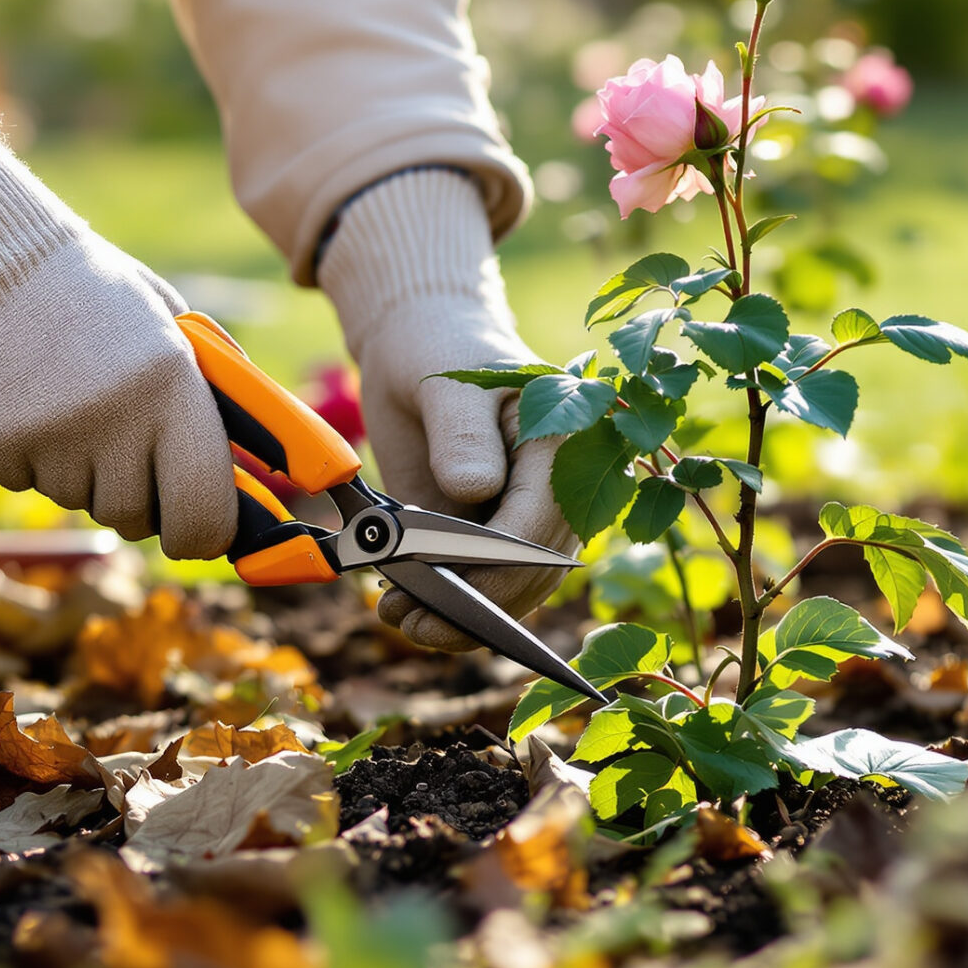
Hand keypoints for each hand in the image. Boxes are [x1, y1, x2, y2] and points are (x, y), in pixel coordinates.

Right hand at [0, 126, 238, 558]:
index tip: (202, 530)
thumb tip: (256, 471)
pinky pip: (25, 482)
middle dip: (137, 497)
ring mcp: (51, 434)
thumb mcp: (174, 330)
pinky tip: (32, 401)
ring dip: (82, 473)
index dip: (205, 534)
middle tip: (127, 447)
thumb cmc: (101, 298)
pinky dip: (31, 457)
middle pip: (134, 517)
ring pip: (78, 501)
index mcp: (173, 386)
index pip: (202, 513)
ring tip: (74, 404)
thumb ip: (214, 397)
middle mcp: (115, 418)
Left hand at [318, 170, 578, 649]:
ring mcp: (534, 513)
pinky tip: (413, 615)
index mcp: (565, 439)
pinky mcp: (504, 530)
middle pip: (534, 569)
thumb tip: (476, 490)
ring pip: (517, 589)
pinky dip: (456, 606)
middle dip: (474, 603)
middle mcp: (563, 484)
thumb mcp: (445, 383)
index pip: (540, 522)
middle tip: (413, 622)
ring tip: (402, 621)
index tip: (442, 591)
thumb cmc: (437, 350)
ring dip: (462, 617)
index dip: (494, 567)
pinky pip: (494, 584)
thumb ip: (462, 434)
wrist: (423, 345)